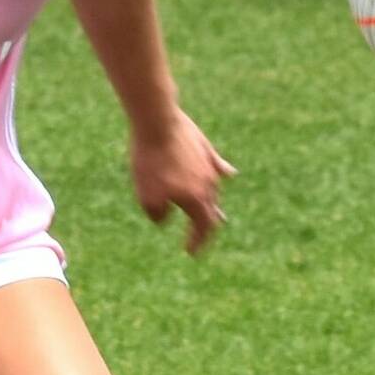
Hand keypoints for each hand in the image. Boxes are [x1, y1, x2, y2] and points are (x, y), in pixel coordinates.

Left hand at [130, 110, 236, 254]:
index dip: (197, 242)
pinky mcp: (204, 146)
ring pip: (214, 188)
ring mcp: (209, 164)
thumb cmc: (150, 161)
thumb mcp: (147, 196)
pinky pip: (216, 164)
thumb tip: (165, 217)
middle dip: (206, 225)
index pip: (203, 228)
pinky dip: (221, 173)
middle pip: (211, 209)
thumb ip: (158, 214)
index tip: (191, 252)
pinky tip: (228, 175)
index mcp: (196, 199)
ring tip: (212, 209)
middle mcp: (209, 184)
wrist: (158, 122)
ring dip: (210, 201)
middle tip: (202, 236)